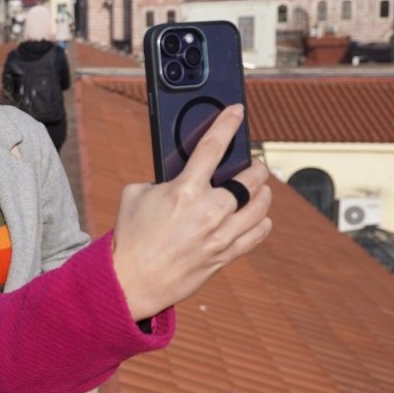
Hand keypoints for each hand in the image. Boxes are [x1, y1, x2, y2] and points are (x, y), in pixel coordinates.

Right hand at [111, 104, 271, 320]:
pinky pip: (259, 233)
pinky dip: (262, 220)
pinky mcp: (225, 255)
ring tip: (257, 188)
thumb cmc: (130, 236)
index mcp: (184, 190)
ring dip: (263, 191)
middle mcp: (209, 211)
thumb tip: (181, 175)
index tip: (237, 111)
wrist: (131, 281)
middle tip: (251, 164)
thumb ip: (162, 180)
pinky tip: (256, 216)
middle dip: (254, 166)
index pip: (213, 146)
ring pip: (262, 205)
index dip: (228, 123)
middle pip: (251, 178)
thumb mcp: (135, 194)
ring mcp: (221, 235)